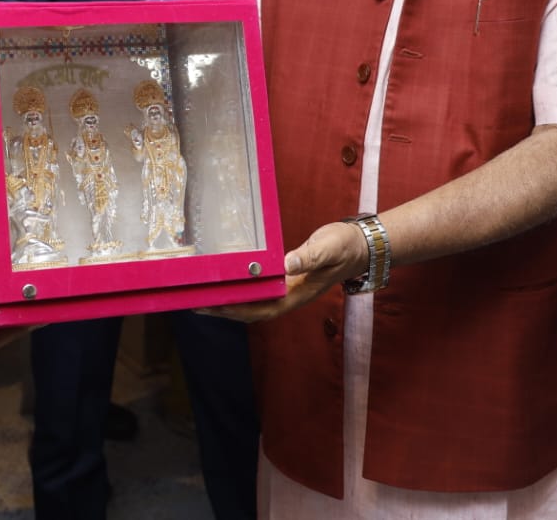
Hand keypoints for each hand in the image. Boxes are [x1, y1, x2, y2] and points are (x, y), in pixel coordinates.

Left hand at [199, 221, 365, 322]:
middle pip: (254, 311)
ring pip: (256, 303)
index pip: (264, 309)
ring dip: (231, 302)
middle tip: (197, 304)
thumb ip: (309, 256)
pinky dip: (242, 290)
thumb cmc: (344, 246)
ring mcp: (289, 290)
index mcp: (299, 293)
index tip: (216, 306)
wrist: (359, 245)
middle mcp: (291, 296)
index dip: (240, 310)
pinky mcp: (287, 280)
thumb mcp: (328, 247)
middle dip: (226, 310)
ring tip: (204, 298)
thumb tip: (287, 264)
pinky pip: (260, 291)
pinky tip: (228, 283)